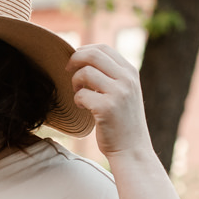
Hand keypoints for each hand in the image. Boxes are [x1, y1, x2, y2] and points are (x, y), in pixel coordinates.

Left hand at [70, 44, 148, 159]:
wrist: (132, 149)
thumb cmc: (122, 121)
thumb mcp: (124, 92)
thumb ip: (111, 75)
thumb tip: (82, 57)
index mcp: (131, 72)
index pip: (103, 48)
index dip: (84, 51)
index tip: (75, 61)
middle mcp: (127, 79)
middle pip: (93, 55)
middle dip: (74, 60)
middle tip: (67, 70)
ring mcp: (119, 93)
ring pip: (85, 73)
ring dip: (75, 82)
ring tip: (79, 93)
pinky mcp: (107, 108)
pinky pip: (81, 94)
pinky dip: (77, 100)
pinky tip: (83, 108)